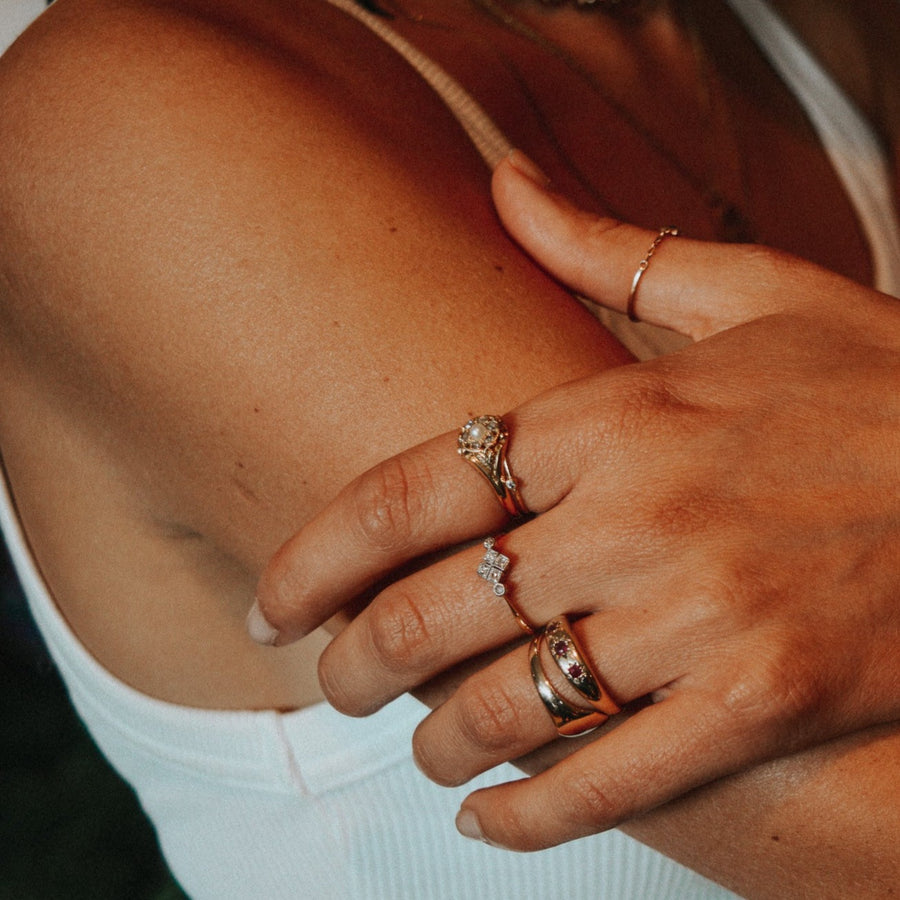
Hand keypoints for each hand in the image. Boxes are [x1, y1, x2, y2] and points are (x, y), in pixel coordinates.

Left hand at [254, 153, 899, 849]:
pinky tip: (487, 817)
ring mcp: (704, 616)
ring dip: (437, 738)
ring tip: (416, 744)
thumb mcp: (747, 292)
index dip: (317, 555)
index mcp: (616, 414)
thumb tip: (504, 182)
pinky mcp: (765, 701)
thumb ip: (606, 247)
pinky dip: (530, 814)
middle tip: (330, 682)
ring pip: (511, 704)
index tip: (270, 604)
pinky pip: (611, 780)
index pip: (412, 489)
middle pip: (437, 609)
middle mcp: (640, 515)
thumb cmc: (872, 384)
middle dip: (356, 662)